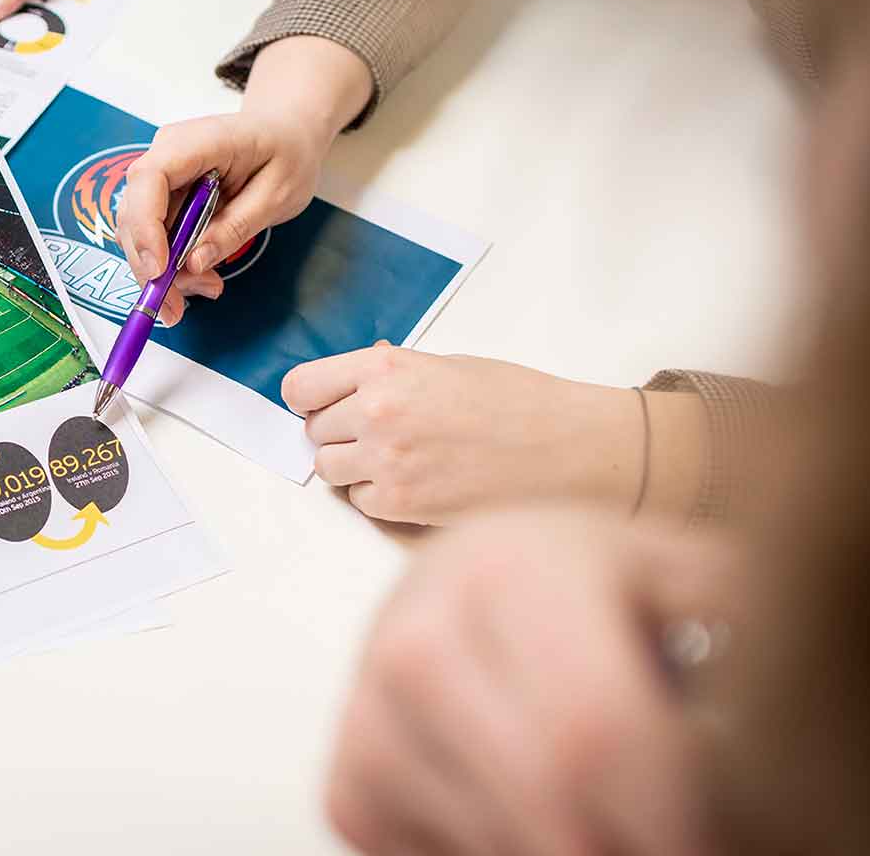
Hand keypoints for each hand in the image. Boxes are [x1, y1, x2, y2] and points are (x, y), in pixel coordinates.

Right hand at [116, 36, 371, 324]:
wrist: (286, 131)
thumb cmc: (288, 153)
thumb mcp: (278, 194)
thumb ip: (235, 227)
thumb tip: (193, 263)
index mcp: (197, 141)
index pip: (150, 178)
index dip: (146, 226)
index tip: (159, 271)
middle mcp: (167, 153)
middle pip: (135, 212)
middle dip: (149, 265)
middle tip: (176, 308)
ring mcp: (162, 174)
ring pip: (140, 230)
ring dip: (162, 270)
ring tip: (207, 288)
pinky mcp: (164, 194)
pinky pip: (156, 233)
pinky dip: (172, 262)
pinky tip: (201, 275)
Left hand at [284, 344, 659, 525]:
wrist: (568, 448)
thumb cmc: (518, 401)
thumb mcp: (446, 365)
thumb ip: (391, 374)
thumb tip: (354, 380)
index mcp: (385, 368)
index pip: (301, 387)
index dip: (309, 400)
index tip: (321, 407)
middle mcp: (376, 411)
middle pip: (315, 432)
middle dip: (339, 435)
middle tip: (379, 436)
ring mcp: (387, 459)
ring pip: (329, 470)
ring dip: (354, 468)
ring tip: (399, 460)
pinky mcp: (402, 503)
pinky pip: (360, 502)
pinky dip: (380, 497)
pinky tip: (418, 483)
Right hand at [327, 508, 730, 854]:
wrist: (467, 578)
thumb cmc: (592, 586)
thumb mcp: (681, 574)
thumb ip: (748, 620)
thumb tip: (795, 694)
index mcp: (509, 572)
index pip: (597, 729)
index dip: (678, 812)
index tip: (725, 835)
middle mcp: (416, 636)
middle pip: (549, 806)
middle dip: (633, 848)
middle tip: (683, 845)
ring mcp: (367, 715)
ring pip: (496, 847)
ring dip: (573, 853)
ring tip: (615, 816)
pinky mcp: (345, 784)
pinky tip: (532, 814)